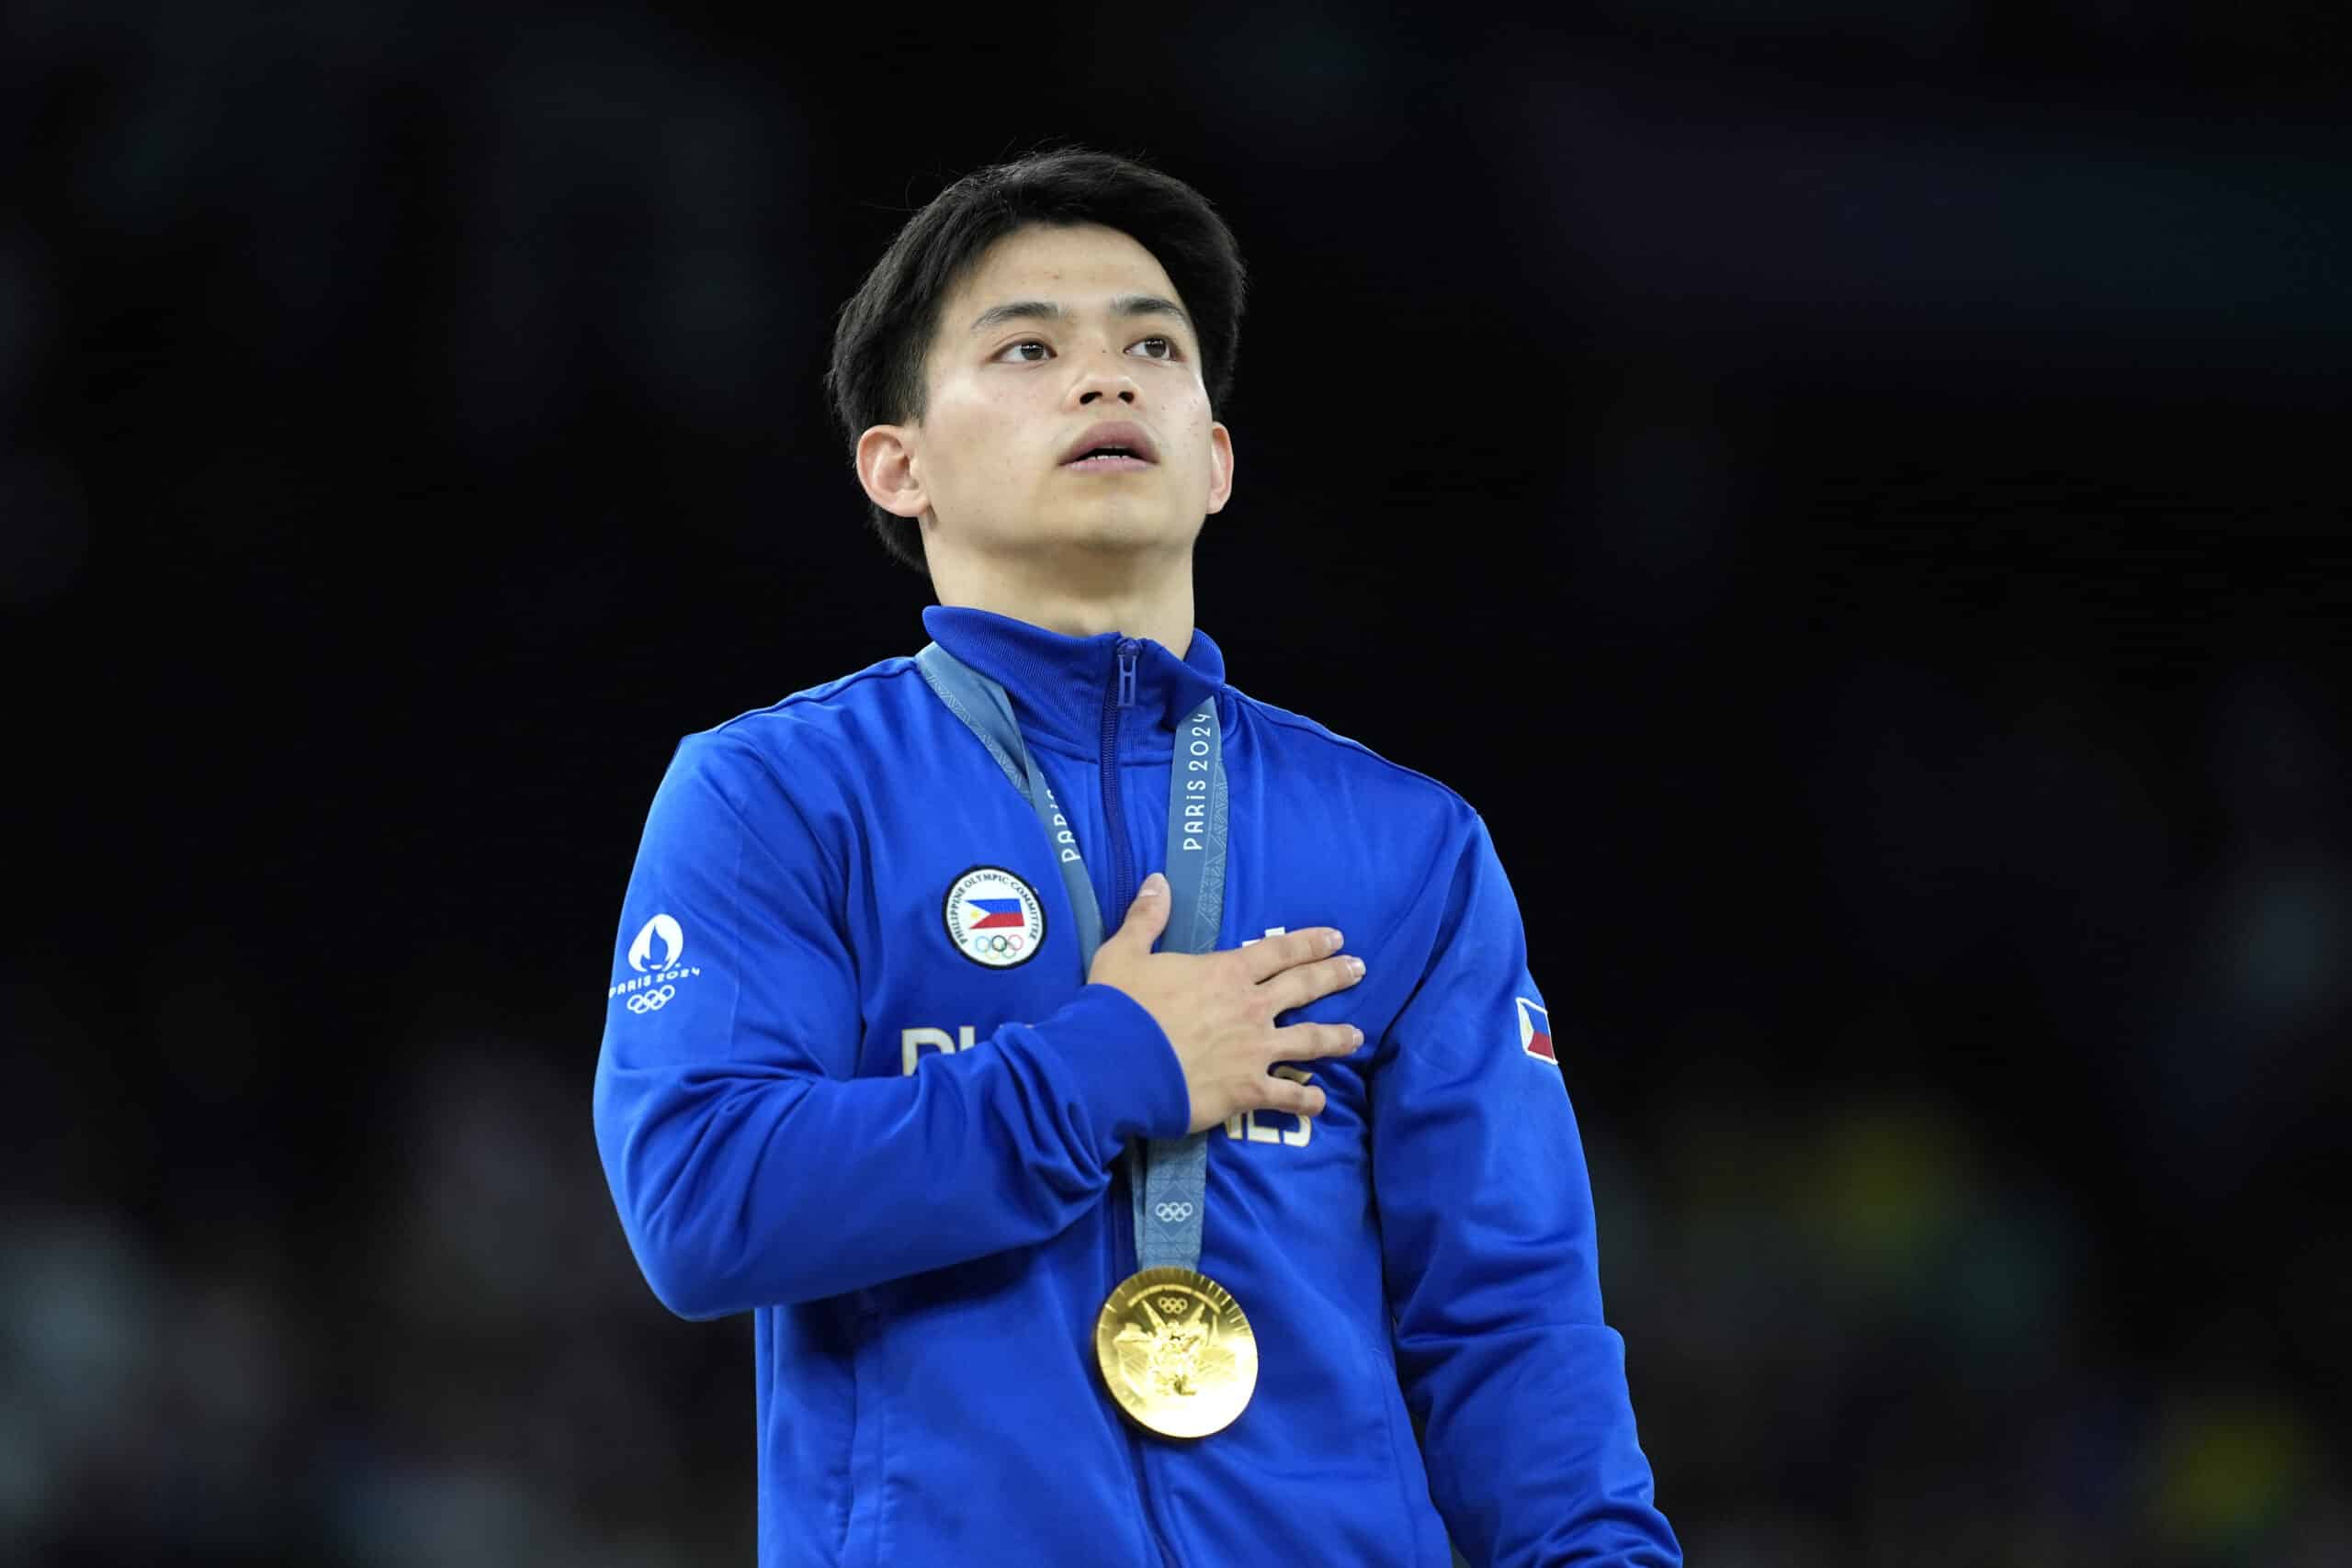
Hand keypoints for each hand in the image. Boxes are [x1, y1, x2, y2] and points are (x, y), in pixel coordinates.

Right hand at [1088, 872, 1365, 1134]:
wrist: (1115, 1065)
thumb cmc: (1119, 1008)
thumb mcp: (1124, 953)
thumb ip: (1146, 918)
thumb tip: (1159, 879)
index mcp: (1226, 973)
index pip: (1278, 951)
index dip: (1309, 943)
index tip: (1335, 938)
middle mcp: (1250, 1008)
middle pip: (1304, 987)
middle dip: (1335, 976)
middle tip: (1360, 969)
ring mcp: (1255, 1051)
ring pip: (1310, 1041)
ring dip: (1337, 1037)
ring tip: (1357, 1036)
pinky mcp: (1248, 1090)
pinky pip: (1288, 1096)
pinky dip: (1307, 1100)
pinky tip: (1320, 1102)